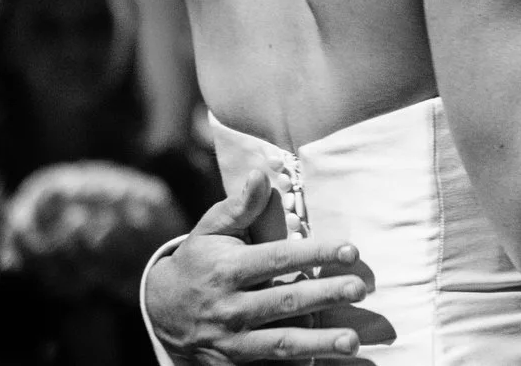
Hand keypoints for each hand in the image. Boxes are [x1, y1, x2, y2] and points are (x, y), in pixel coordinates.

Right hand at [142, 168, 372, 363]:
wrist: (160, 311)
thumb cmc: (198, 261)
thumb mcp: (210, 230)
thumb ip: (239, 206)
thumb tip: (260, 175)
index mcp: (227, 270)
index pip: (278, 259)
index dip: (315, 254)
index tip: (351, 251)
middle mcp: (229, 307)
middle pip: (284, 301)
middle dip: (324, 296)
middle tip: (360, 289)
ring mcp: (230, 341)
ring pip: (279, 343)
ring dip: (318, 344)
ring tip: (352, 341)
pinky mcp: (232, 364)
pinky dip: (297, 365)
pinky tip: (327, 363)